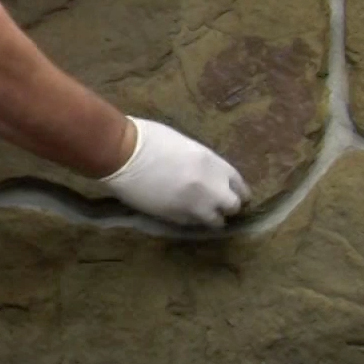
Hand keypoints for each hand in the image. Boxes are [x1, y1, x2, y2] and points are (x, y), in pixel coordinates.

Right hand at [98, 117, 249, 229]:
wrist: (123, 154)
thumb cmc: (151, 139)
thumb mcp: (187, 146)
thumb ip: (203, 164)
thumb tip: (207, 175)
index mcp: (214, 165)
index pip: (240, 186)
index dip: (237, 191)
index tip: (234, 193)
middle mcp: (210, 189)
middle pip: (233, 207)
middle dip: (227, 206)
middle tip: (217, 203)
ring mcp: (193, 206)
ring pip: (215, 222)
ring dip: (210, 217)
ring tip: (199, 211)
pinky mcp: (174, 218)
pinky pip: (192, 224)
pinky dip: (190, 220)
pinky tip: (180, 210)